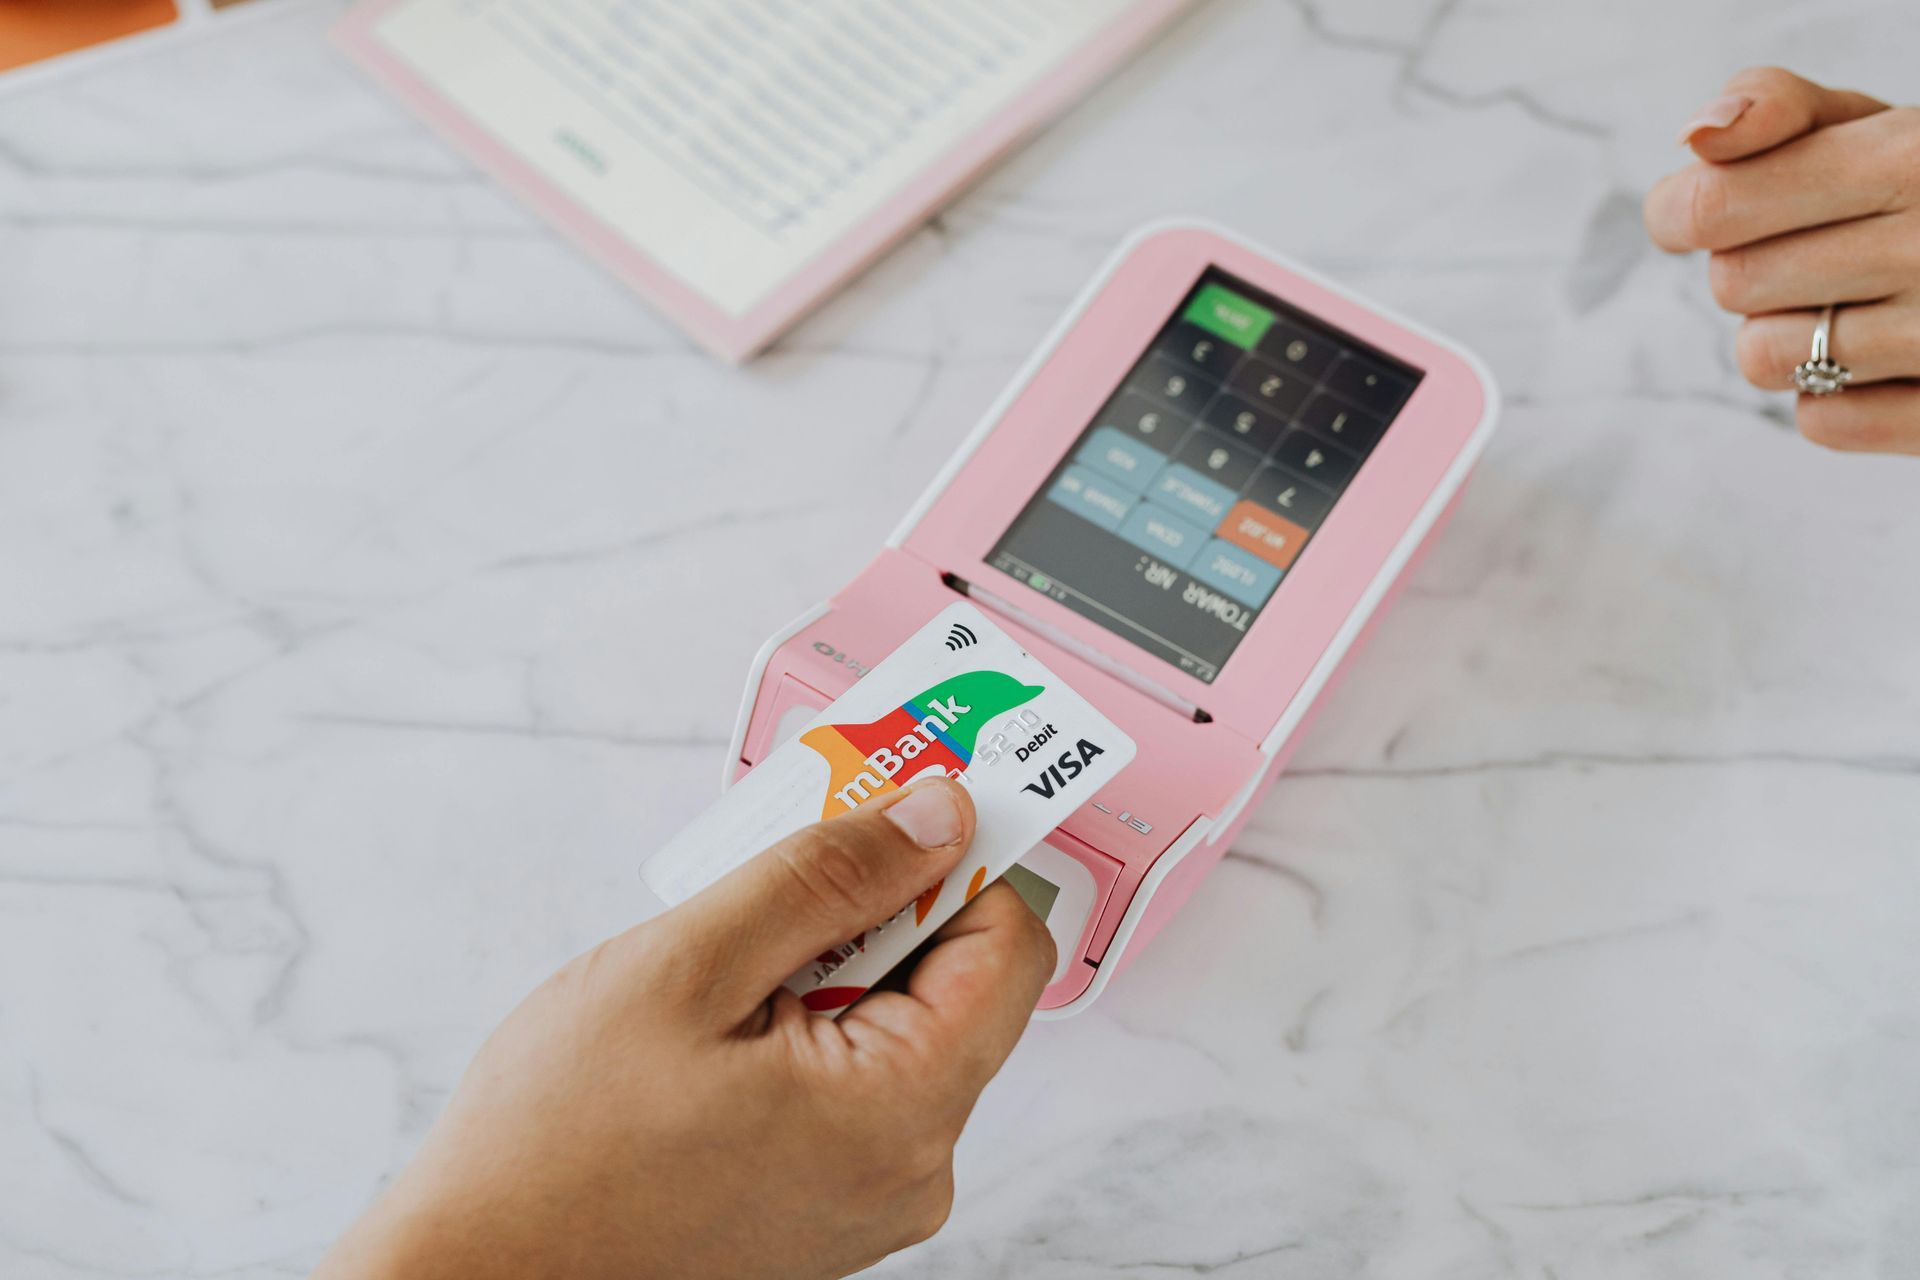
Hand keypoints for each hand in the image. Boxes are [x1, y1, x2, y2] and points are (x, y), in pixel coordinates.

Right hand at [313, 777, 1054, 1279]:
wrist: (481, 1273)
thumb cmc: (558, 1141)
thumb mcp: (691, 966)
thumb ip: (828, 879)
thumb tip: (939, 817)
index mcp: (902, 1111)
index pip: (1011, 949)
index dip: (960, 862)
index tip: (893, 808)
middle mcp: (913, 1169)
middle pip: (955, 987)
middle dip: (877, 910)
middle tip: (777, 874)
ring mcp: (872, 1198)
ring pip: (900, 1031)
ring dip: (832, 968)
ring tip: (726, 965)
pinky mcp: (829, 1207)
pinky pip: (859, 1084)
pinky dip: (811, 1029)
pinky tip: (723, 1023)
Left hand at [1644, 67, 1919, 454]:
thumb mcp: (1872, 124)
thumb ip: (1776, 109)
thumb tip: (1699, 136)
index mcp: (1913, 158)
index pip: (1714, 206)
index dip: (1684, 212)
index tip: (1701, 214)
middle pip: (1732, 284)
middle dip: (1753, 268)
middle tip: (1818, 252)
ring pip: (1763, 358)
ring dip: (1786, 335)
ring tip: (1852, 303)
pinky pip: (1822, 421)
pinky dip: (1836, 395)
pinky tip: (1883, 357)